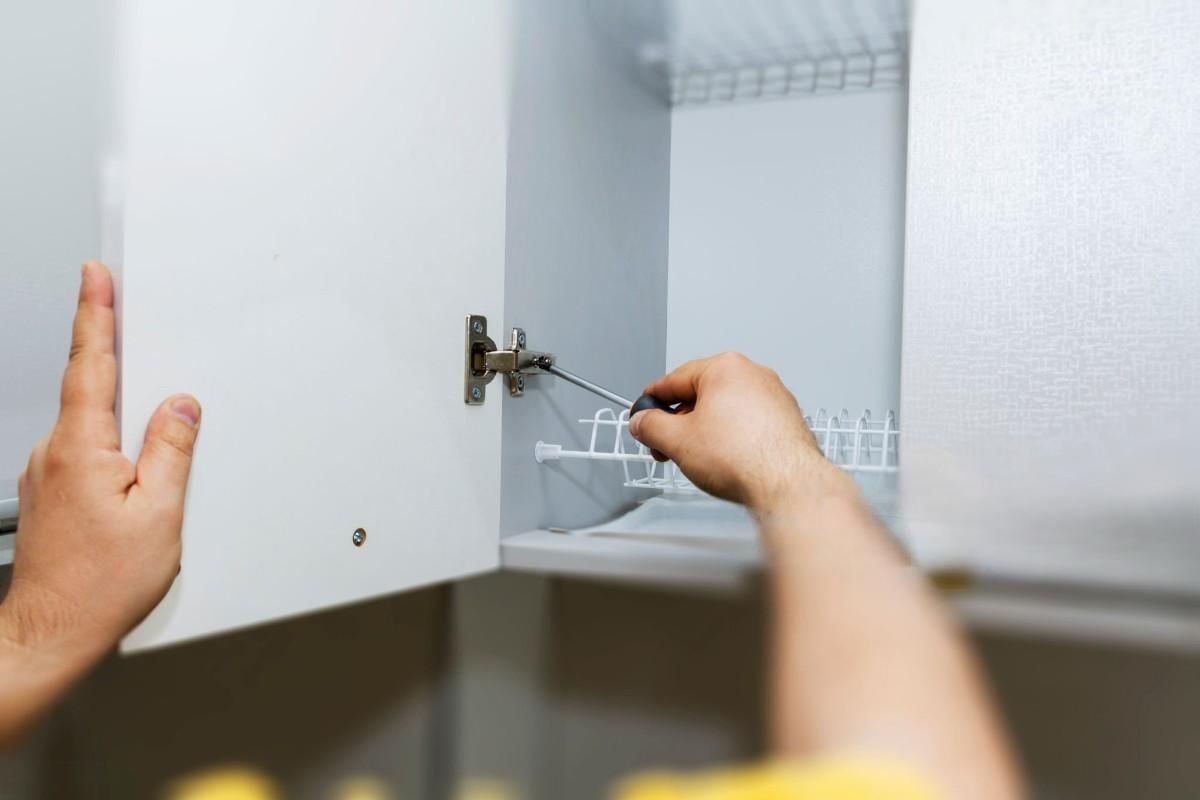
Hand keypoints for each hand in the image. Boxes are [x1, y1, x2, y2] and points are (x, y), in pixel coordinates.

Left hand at [1, 263, 200, 673]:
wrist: (52, 632)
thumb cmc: (99, 585)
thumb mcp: (159, 514)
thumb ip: (171, 451)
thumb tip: (180, 407)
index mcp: (81, 448)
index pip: (90, 364)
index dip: (95, 314)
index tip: (95, 277)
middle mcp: (53, 453)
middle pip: (91, 389)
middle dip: (117, 361)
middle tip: (139, 343)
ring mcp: (46, 473)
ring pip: (91, 424)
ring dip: (119, 419)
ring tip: (148, 450)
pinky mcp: (49, 492)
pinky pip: (85, 451)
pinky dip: (110, 448)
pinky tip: (131, 477)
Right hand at [629, 352, 855, 514]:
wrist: (787, 484)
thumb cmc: (744, 457)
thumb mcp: (677, 441)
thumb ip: (651, 426)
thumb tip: (643, 422)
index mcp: (725, 368)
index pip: (675, 379)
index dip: (652, 400)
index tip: (643, 413)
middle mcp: (753, 375)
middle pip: (701, 394)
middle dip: (679, 422)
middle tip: (665, 445)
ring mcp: (774, 397)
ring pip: (726, 410)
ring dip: (705, 432)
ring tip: (696, 458)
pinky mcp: (786, 420)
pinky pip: (748, 423)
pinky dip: (731, 438)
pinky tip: (725, 461)